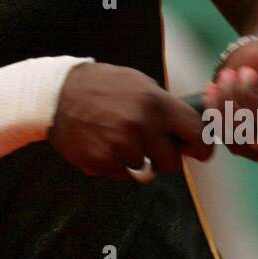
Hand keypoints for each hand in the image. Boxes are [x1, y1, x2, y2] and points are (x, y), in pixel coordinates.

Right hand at [49, 62, 213, 179]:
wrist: (56, 93)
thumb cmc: (103, 86)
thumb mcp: (139, 84)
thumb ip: (165, 107)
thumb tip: (192, 131)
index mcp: (155, 104)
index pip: (196, 135)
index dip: (200, 146)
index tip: (198, 151)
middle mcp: (141, 126)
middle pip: (172, 163)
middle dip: (163, 156)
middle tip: (148, 143)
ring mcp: (119, 147)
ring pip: (145, 170)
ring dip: (136, 158)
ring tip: (117, 136)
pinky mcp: (101, 162)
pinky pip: (121, 174)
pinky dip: (115, 163)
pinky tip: (102, 143)